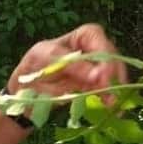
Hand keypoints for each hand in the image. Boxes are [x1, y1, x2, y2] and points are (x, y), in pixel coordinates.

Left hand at [7, 24, 126, 99]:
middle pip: (112, 58)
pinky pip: (108, 90)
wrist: (27, 90)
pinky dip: (110, 98)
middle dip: (112, 76)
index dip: (105, 57)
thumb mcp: (48, 59)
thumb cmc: (35, 66)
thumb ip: (72, 65)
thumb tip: (98, 75)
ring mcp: (97, 68)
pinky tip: (110, 107)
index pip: (99, 40)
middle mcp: (94, 50)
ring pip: (114, 75)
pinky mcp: (96, 86)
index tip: (102, 76)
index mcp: (82, 37)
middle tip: (109, 93)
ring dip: (114, 90)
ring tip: (111, 103)